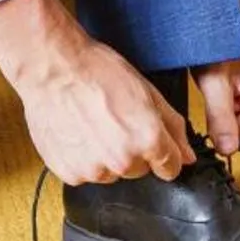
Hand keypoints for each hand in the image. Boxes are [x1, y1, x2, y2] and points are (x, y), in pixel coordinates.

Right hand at [0, 0, 195, 185]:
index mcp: (148, 140)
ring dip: (106, 156)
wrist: (52, 67)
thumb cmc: (98, 70)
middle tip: (116, 121)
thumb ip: (172, 126)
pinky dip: (82, 158)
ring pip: (111, 173)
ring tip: (93, 124)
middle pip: (139, 170)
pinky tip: (77, 132)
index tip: (154, 142)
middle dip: (134, 151)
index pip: (171, 167)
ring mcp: (94, 170)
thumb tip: (187, 154)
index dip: (165, 153)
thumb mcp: (147, 90)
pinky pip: (84, 174)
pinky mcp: (69, 172)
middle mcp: (122, 161)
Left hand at [194, 32, 239, 154]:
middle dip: (236, 122)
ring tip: (234, 92)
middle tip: (229, 95)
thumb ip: (219, 116)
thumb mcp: (213, 79)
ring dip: (239, 119)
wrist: (229, 28)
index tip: (224, 100)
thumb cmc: (222, 45)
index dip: (231, 126)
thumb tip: (226, 150)